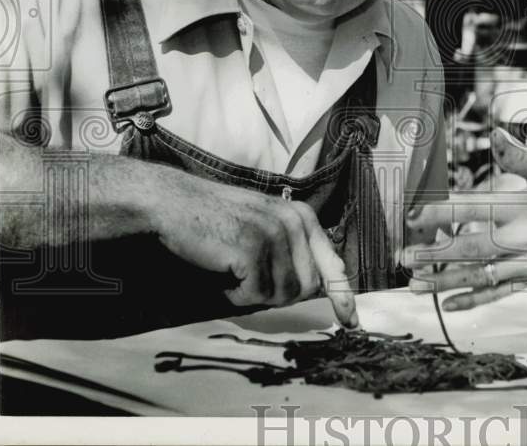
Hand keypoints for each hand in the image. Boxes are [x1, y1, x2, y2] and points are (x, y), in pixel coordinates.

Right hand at [150, 172, 356, 326]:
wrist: (175, 203)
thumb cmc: (217, 219)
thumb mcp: (265, 224)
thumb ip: (292, 248)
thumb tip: (314, 288)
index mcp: (302, 217)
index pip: (332, 263)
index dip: (342, 296)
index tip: (351, 321)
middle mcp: (295, 223)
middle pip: (307, 288)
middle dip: (279, 293)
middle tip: (250, 279)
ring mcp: (274, 235)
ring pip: (283, 294)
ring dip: (255, 294)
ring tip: (234, 272)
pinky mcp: (252, 251)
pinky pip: (255, 296)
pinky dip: (235, 295)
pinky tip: (222, 276)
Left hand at [400, 130, 526, 310]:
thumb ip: (518, 158)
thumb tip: (495, 135)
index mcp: (525, 206)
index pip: (476, 208)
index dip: (444, 211)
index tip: (414, 213)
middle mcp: (525, 237)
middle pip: (473, 248)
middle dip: (436, 253)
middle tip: (404, 254)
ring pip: (482, 275)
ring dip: (446, 281)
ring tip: (416, 283)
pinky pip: (500, 293)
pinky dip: (474, 300)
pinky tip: (449, 305)